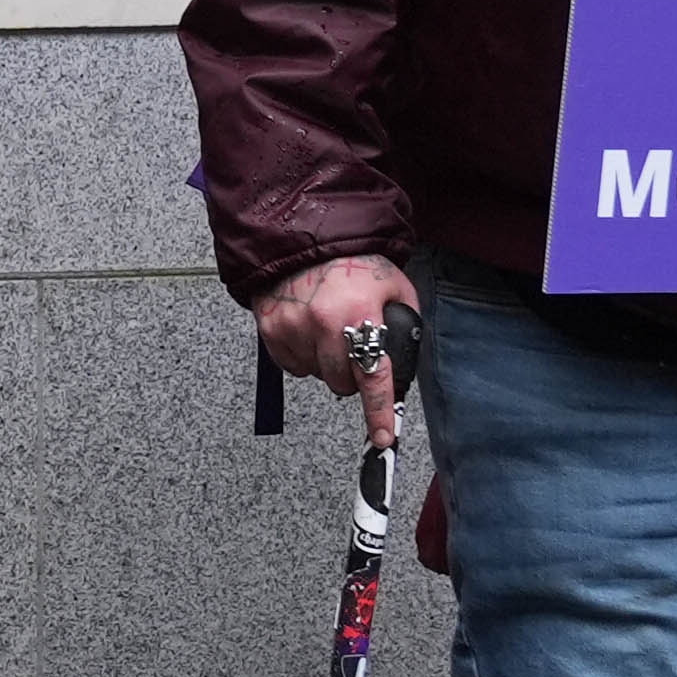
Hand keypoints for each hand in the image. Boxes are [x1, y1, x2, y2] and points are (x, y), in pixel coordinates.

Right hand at [258, 254, 418, 448]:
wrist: (305, 238)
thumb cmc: (352, 263)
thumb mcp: (394, 286)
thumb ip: (405, 322)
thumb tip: (404, 359)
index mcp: (359, 314)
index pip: (372, 376)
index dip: (379, 412)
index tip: (383, 438)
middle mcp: (323, 324)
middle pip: (340, 383)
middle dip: (350, 375)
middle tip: (351, 348)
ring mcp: (292, 328)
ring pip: (315, 376)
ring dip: (325, 363)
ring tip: (327, 329)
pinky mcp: (270, 329)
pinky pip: (292, 365)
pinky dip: (303, 356)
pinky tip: (308, 330)